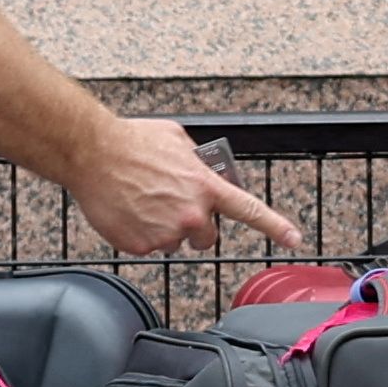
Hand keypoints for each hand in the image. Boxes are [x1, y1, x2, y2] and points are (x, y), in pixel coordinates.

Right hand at [60, 118, 292, 260]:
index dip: (276, 227)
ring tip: (142, 201)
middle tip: (172, 205)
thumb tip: (202, 168)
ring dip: (164, 228)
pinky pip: (148, 246)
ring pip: (174, 241)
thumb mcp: (177, 140)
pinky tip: (128, 210)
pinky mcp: (141, 245)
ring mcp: (166, 233)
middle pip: (207, 237)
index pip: (250, 211)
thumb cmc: (132, 141)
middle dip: (195, 225)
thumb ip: (197, 161)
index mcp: (205, 186)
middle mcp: (191, 213)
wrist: (92, 153)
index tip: (294, 240)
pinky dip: (139, 233)